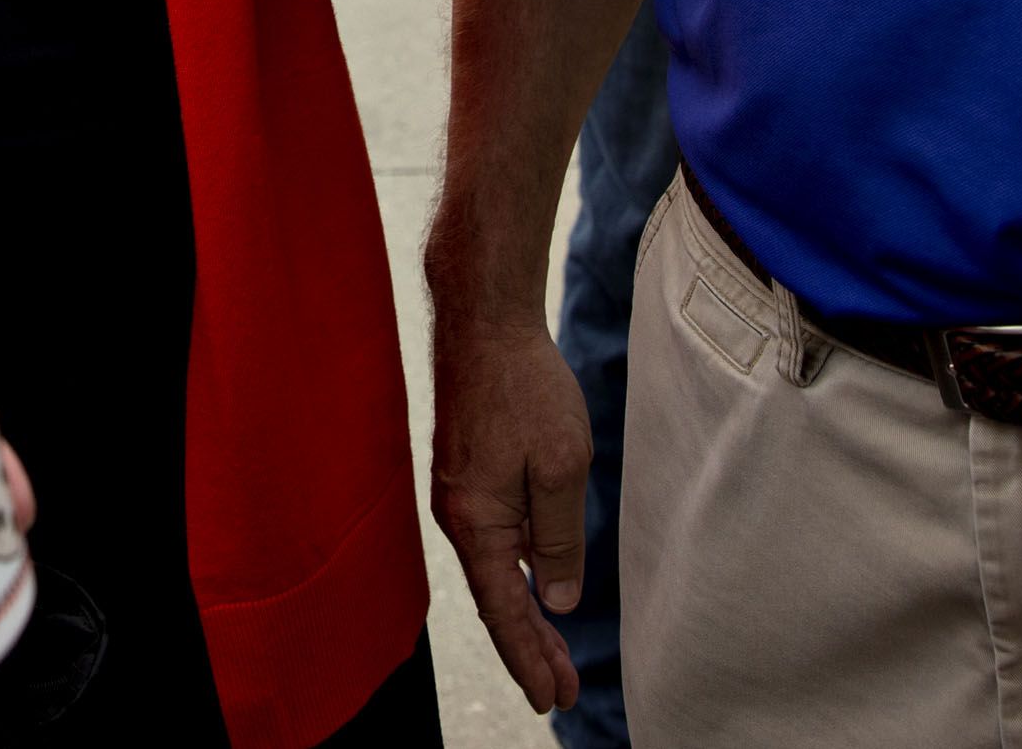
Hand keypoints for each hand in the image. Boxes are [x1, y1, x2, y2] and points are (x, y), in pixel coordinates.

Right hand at [428, 305, 591, 715]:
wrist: (485, 322)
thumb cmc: (525, 388)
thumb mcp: (562, 468)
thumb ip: (559, 540)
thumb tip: (557, 599)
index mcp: (476, 522)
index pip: (504, 611)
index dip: (529, 657)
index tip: (550, 699)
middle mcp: (458, 516)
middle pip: (496, 600)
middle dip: (530, 649)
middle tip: (560, 694)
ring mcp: (460, 494)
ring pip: (495, 571)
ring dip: (525, 614)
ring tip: (556, 655)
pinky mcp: (468, 473)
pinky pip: (494, 539)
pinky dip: (518, 572)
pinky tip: (539, 583)